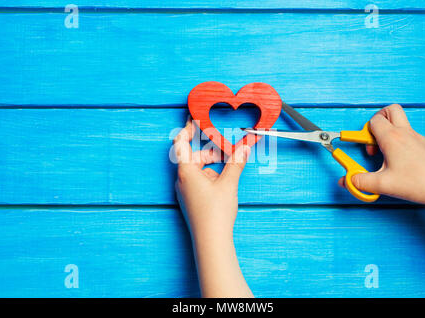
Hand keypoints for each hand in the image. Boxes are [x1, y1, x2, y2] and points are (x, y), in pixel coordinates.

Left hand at [174, 116, 252, 296]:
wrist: (211, 241)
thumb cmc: (215, 214)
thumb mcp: (228, 184)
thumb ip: (236, 163)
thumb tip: (244, 148)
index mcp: (186, 172)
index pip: (180, 143)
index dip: (187, 129)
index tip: (194, 119)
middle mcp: (182, 180)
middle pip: (193, 155)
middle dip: (210, 150)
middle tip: (226, 146)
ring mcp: (186, 190)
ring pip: (197, 168)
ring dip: (212, 163)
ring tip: (229, 163)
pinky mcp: (191, 198)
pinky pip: (199, 179)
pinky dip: (211, 174)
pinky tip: (223, 179)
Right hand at [339, 104, 424, 211]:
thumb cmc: (420, 183)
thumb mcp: (382, 185)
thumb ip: (361, 182)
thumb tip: (348, 181)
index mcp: (392, 139)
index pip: (373, 121)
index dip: (363, 131)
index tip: (361, 144)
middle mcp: (406, 134)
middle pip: (391, 110)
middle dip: (379, 119)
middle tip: (374, 136)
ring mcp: (420, 139)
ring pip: (403, 125)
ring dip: (392, 134)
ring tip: (387, 155)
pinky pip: (414, 139)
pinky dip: (405, 146)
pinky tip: (404, 164)